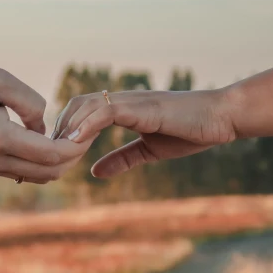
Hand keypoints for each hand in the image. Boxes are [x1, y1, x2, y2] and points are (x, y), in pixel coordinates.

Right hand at [0, 61, 86, 183]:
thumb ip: (29, 102)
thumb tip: (45, 125)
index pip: (52, 154)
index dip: (77, 145)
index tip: (91, 128)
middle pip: (50, 172)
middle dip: (73, 156)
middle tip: (86, 133)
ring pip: (38, 176)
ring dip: (58, 161)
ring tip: (69, 134)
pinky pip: (23, 170)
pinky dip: (42, 160)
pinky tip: (47, 138)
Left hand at [52, 88, 235, 177]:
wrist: (221, 119)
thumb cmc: (190, 131)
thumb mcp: (148, 150)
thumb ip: (122, 158)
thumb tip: (94, 172)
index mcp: (123, 107)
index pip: (83, 108)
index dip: (67, 127)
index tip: (57, 151)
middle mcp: (124, 99)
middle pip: (78, 102)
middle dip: (61, 126)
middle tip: (51, 152)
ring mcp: (133, 101)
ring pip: (88, 104)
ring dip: (70, 126)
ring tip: (59, 149)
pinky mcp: (144, 108)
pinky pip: (108, 111)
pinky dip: (88, 124)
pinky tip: (77, 141)